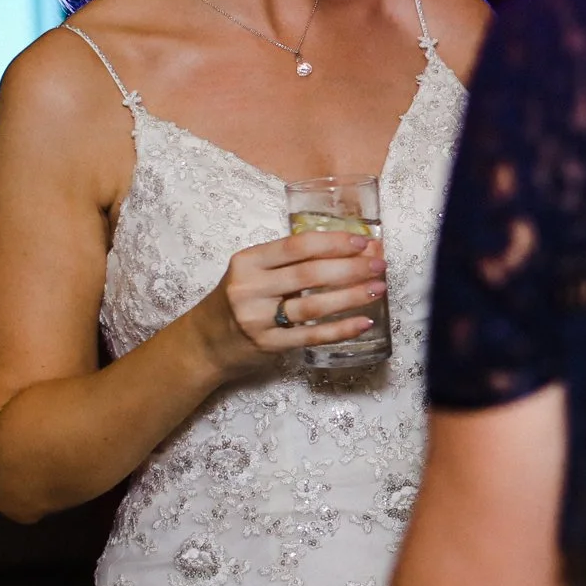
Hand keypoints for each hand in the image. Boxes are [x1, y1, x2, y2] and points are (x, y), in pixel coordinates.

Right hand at [199, 230, 387, 374]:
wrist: (205, 343)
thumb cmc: (239, 300)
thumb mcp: (253, 272)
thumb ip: (290, 262)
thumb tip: (350, 249)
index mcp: (248, 261)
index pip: (296, 245)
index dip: (333, 241)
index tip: (364, 241)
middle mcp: (250, 288)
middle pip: (309, 274)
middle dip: (350, 267)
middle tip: (379, 264)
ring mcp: (257, 319)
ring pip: (313, 305)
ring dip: (351, 296)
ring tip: (378, 288)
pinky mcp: (269, 345)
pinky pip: (312, 335)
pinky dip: (341, 329)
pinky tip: (364, 322)